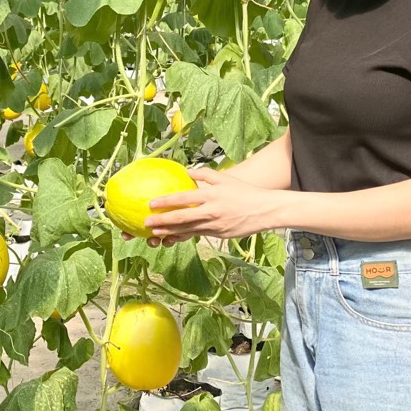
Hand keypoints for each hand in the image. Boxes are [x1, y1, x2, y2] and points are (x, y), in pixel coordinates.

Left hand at [141, 167, 272, 244]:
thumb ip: (204, 175)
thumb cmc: (243, 192)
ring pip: (187, 230)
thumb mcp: (224, 178)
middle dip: (162, 221)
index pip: (183, 199)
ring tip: (154, 233)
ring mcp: (214, 225)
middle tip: (146, 222)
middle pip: (181, 218)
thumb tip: (187, 172)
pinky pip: (197, 235)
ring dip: (169, 232)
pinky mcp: (218, 235)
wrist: (264, 210)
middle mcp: (210, 211)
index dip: (166, 202)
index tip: (151, 203)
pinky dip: (184, 236)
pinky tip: (173, 238)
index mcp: (210, 195)